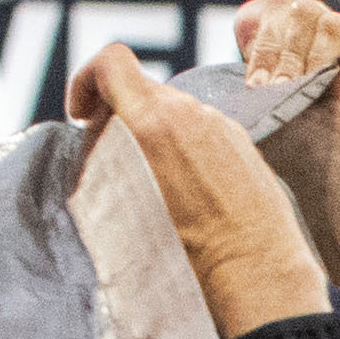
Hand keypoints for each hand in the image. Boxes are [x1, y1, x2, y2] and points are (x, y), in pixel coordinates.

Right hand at [89, 45, 324, 338]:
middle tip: (110, 156)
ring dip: (154, 134)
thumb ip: (106, 161)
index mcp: (154, 120)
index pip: (112, 62)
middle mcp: (192, 113)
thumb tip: (97, 145)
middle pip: (143, 89)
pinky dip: (186, 149)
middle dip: (119, 115)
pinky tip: (188, 192)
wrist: (257, 276)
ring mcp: (224, 127)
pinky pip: (206, 133)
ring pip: (176, 112)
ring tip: (150, 182)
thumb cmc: (187, 256)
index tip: (82, 116)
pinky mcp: (247, 146)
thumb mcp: (125, 208)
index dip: (86, 80)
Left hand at [237, 0, 339, 282]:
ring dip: (294, 50)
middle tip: (273, 88)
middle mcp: (312, 47)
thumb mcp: (260, 105)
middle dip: (271, 46)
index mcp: (285, 57)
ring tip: (296, 87)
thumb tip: (243, 17)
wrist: (339, 174)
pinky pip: (335, 24)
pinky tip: (320, 77)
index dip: (255, 41)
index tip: (254, 85)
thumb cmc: (298, 154)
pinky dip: (321, 48)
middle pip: (281, 8)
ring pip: (306, 11)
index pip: (262, 17)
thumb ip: (252, 63)